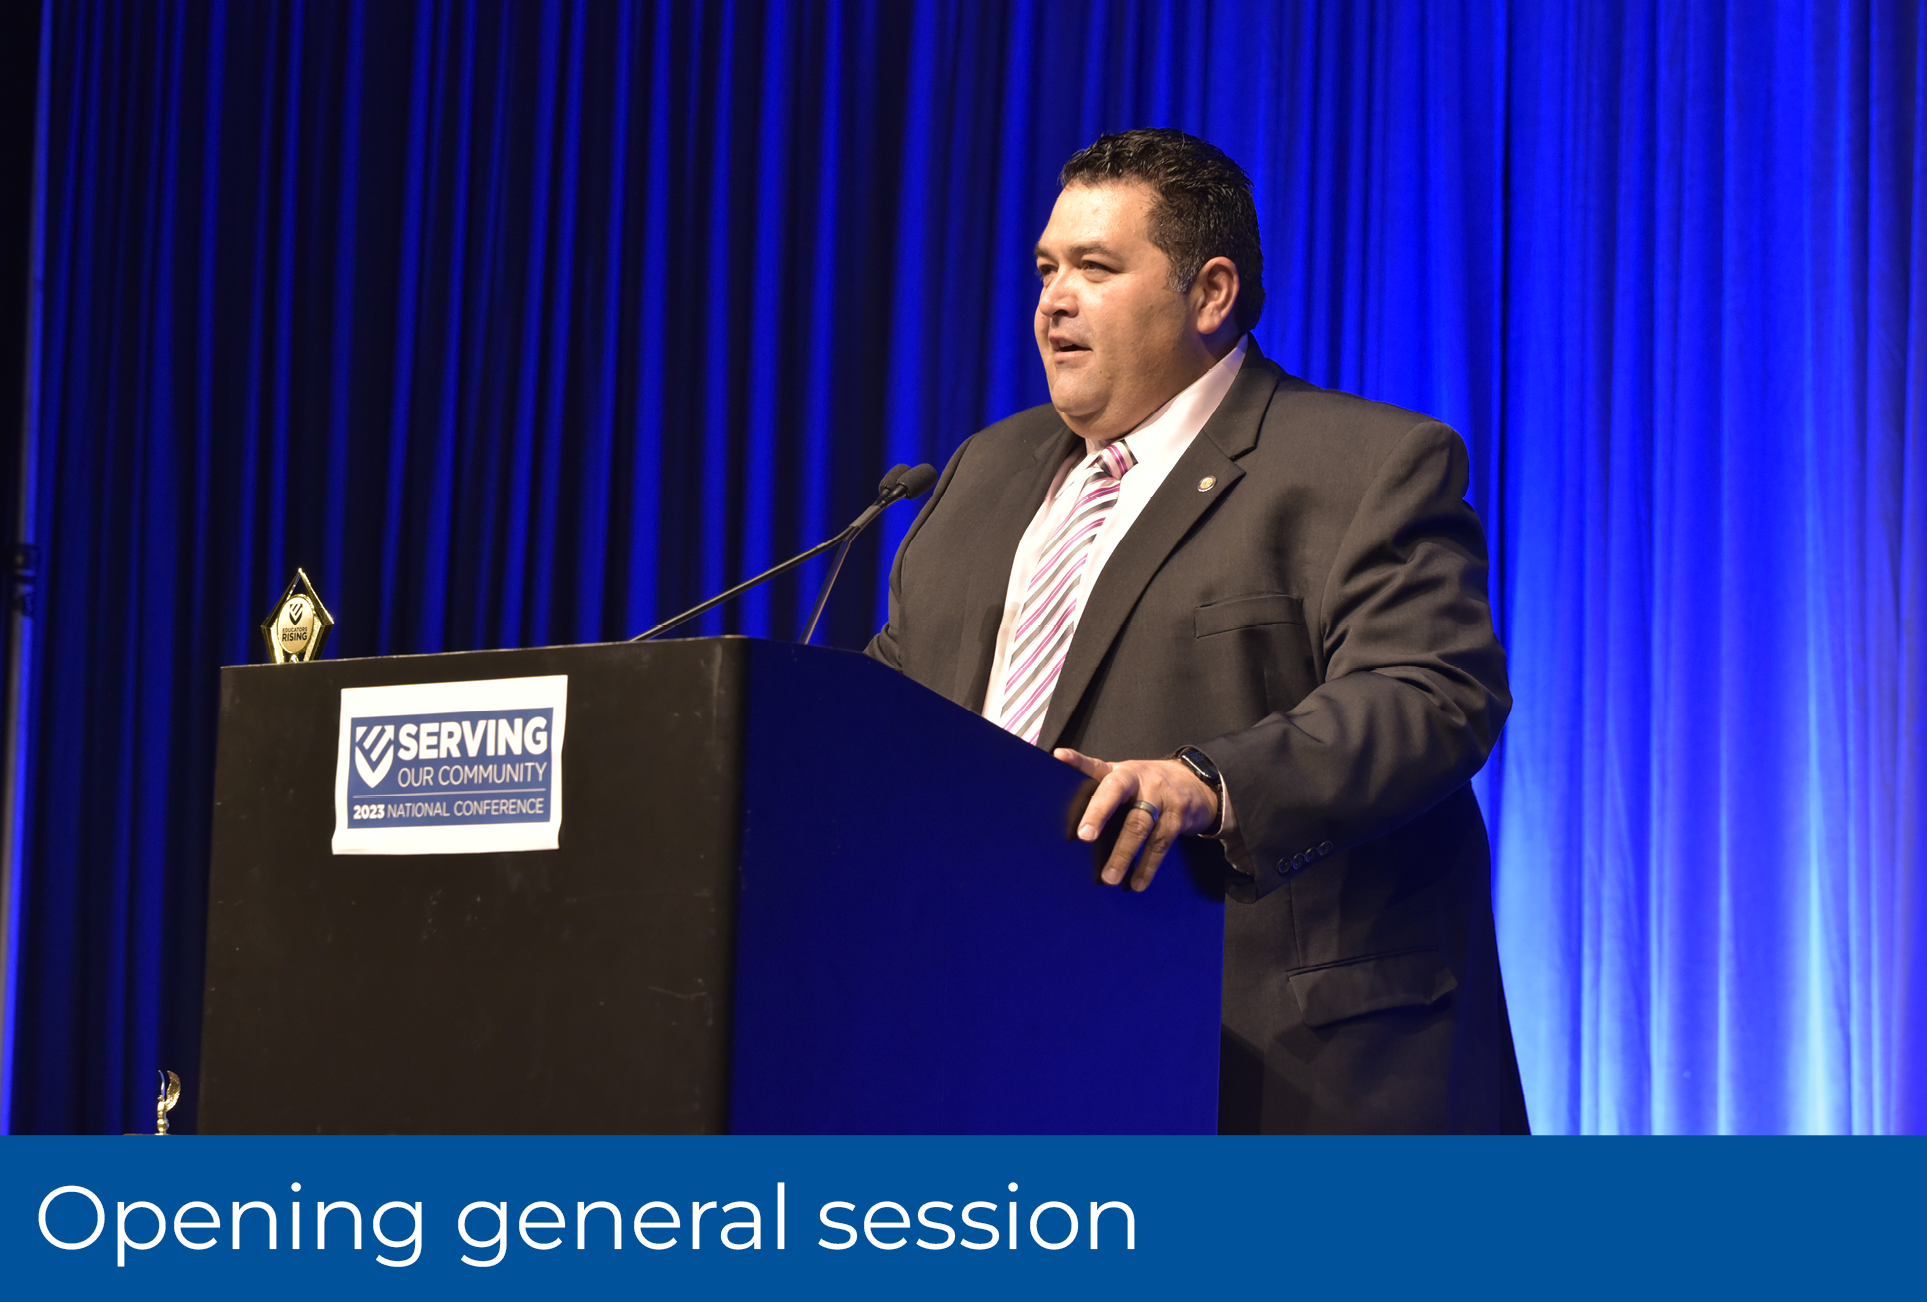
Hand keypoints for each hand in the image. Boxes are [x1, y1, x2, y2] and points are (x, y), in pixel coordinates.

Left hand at [1054, 749, 1220, 891]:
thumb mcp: (1125, 774)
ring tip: (1110, 877)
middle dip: (1100, 814)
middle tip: (1085, 837)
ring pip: (1140, 826)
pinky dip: (1148, 866)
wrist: (1195, 783)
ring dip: (1124, 853)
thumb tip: (1060, 759)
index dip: (1079, 762)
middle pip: (1118, 795)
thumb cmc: (1147, 783)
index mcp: (1123, 771)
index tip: (1062, 761)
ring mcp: (1161, 798)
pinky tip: (1137, 883)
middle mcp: (1142, 781)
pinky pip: (1161, 844)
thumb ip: (1095, 774)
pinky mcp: (1177, 819)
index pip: (1098, 767)